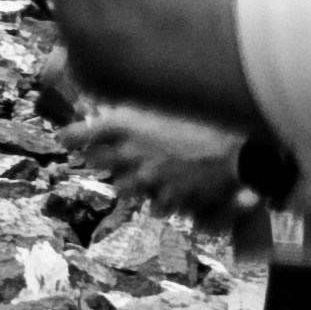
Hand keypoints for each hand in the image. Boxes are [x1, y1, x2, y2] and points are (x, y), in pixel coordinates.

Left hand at [73, 104, 262, 225]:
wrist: (243, 152)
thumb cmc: (209, 120)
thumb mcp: (167, 105)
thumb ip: (138, 109)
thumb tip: (113, 107)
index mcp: (126, 124)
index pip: (77, 135)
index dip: (70, 137)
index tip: (67, 138)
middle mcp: (129, 152)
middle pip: (95, 161)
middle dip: (103, 157)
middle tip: (116, 153)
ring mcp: (146, 178)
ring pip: (121, 186)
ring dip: (131, 180)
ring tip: (151, 172)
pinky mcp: (165, 198)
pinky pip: (153, 204)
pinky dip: (161, 199)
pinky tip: (175, 189)